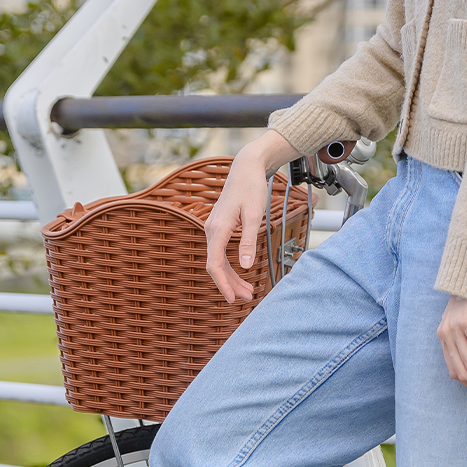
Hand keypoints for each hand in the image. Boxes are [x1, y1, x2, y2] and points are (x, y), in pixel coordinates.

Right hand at [204, 131, 293, 302]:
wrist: (246, 168)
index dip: (222, 284)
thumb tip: (246, 265)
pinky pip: (221, 252)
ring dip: (231, 276)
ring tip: (247, 291)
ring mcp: (214, 229)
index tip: (231, 298)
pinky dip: (230, 265)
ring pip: (219, 260)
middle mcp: (211, 230)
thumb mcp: (254, 214)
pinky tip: (241, 273)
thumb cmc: (251, 187)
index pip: (214, 264)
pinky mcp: (220, 228)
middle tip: (246, 298)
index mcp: (217, 229)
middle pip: (216, 265)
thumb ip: (250, 240)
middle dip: (230, 284)